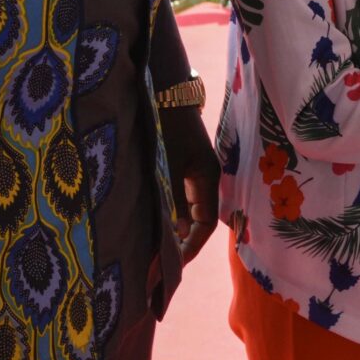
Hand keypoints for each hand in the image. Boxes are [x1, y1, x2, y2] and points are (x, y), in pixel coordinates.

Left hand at [158, 105, 218, 263]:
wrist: (165, 91)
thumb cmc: (167, 128)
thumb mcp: (168, 166)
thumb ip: (171, 200)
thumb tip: (171, 236)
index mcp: (208, 178)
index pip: (205, 224)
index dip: (191, 247)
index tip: (171, 267)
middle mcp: (204, 178)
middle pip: (198, 220)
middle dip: (182, 244)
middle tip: (159, 266)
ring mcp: (193, 171)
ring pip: (187, 210)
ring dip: (173, 230)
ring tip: (153, 250)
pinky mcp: (181, 165)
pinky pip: (179, 199)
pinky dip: (168, 215)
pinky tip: (152, 222)